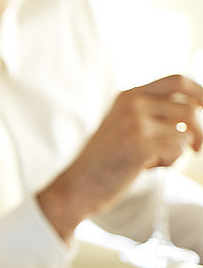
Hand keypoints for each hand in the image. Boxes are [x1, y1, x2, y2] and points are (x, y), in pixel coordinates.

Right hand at [39, 73, 202, 240]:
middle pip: (189, 108)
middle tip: (197, 146)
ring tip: (154, 162)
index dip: (200, 93)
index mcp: (128, 96)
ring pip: (185, 133)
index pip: (177, 81)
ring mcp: (136, 122)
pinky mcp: (141, 143)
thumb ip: (152, 115)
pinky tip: (146, 168)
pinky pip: (178, 150)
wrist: (77, 186)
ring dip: (177, 152)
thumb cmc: (104, 162)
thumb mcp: (125, 128)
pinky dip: (169, 163)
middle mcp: (132, 103)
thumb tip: (196, 112)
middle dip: (201, 128)